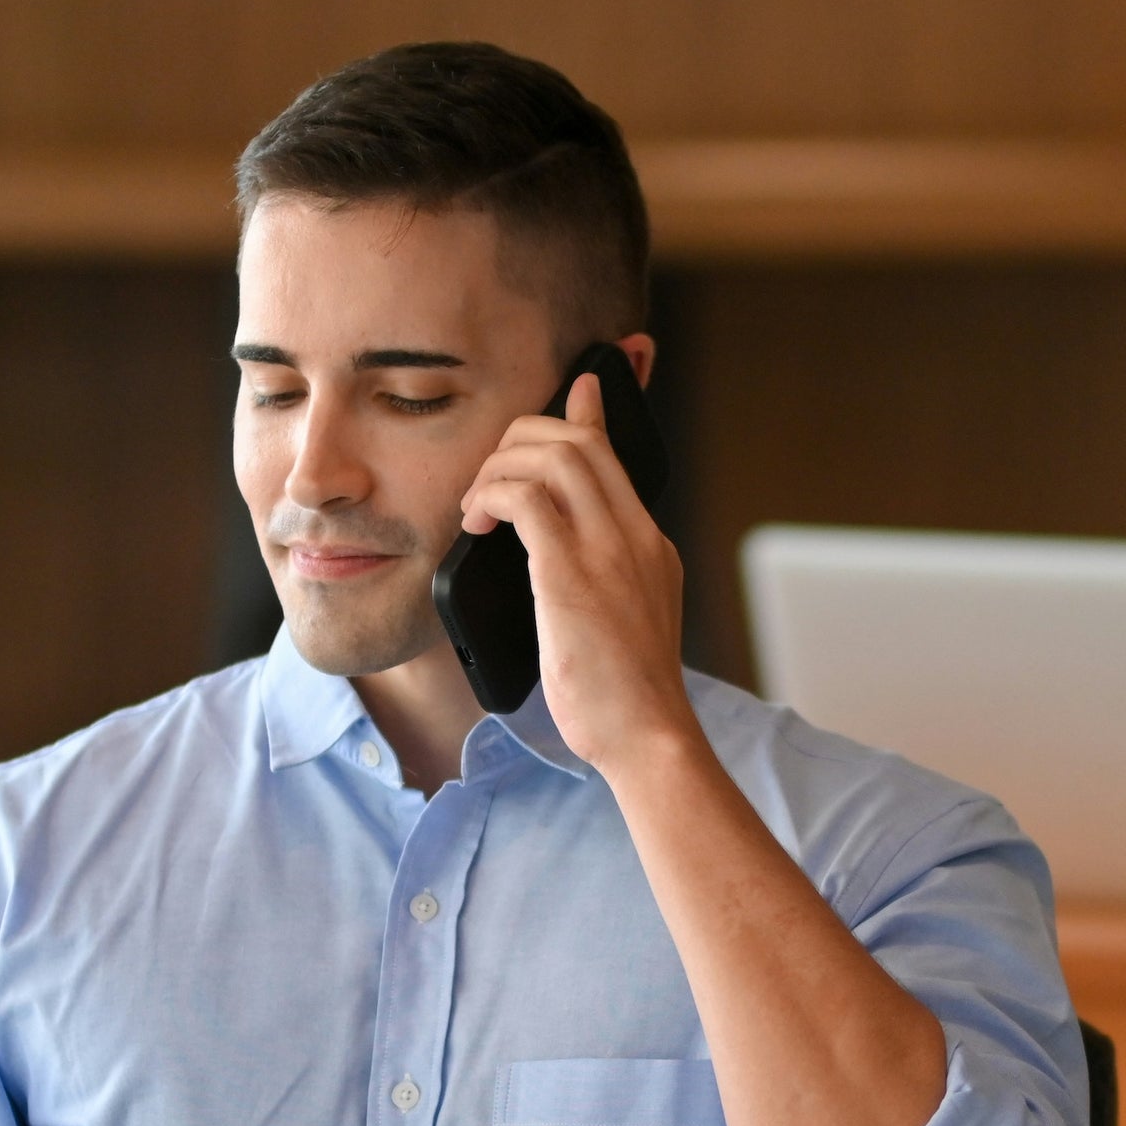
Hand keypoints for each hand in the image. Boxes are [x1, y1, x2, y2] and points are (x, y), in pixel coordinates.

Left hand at [457, 370, 693, 772]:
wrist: (647, 736)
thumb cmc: (625, 696)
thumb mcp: (625, 622)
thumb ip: (603, 578)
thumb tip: (557, 563)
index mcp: (650, 545)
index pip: (614, 456)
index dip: (588, 414)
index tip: (575, 389)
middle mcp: (635, 535)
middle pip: (578, 440)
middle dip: (521, 439)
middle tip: (487, 476)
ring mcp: (608, 551)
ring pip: (552, 456)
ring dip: (499, 467)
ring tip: (476, 506)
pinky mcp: (571, 575)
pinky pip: (526, 499)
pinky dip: (492, 496)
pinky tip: (476, 523)